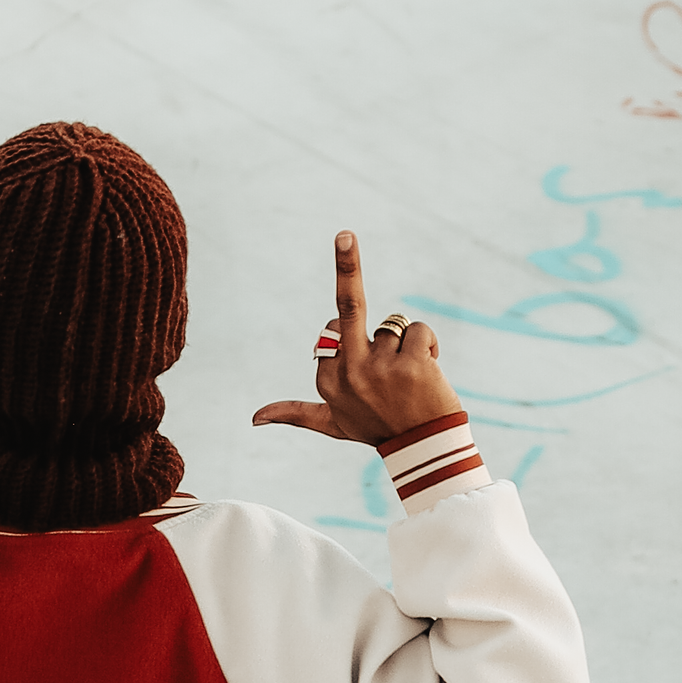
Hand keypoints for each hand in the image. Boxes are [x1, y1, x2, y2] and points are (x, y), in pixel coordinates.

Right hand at [252, 230, 474, 451]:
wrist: (423, 448)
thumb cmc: (376, 429)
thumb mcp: (333, 423)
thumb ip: (295, 414)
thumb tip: (253, 419)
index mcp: (327, 380)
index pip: (332, 332)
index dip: (349, 338)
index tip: (362, 370)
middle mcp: (350, 371)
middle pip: (347, 305)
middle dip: (346, 265)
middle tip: (344, 234)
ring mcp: (381, 367)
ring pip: (394, 326)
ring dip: (407, 345)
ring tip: (411, 378)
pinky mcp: (412, 362)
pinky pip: (417, 329)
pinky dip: (427, 344)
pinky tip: (427, 370)